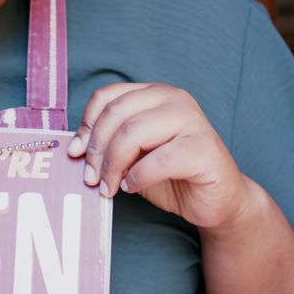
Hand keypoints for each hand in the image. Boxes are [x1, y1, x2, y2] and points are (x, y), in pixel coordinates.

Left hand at [68, 83, 253, 230]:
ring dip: (113, 165)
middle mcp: (173, 98)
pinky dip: (138, 177)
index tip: (75, 153)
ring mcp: (191, 119)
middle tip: (91, 178)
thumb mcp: (134, 154)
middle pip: (116, 114)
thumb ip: (111, 144)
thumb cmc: (172, 175)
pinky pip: (159, 160)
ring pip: (133, 133)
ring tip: (109, 187)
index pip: (107, 97)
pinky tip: (133, 187)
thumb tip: (75, 149)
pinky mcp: (203, 147)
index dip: (86, 125)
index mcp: (154, 93)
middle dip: (97, 150)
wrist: (218, 199)